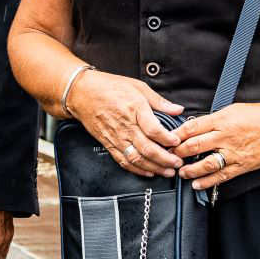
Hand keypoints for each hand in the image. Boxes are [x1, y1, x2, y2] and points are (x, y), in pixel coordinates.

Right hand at [69, 70, 184, 177]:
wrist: (82, 93)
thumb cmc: (108, 87)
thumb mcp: (138, 86)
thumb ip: (159, 101)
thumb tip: (177, 110)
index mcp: (135, 109)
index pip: (154, 130)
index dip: (168, 139)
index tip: (177, 143)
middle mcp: (125, 126)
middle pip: (147, 148)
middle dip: (165, 159)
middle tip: (177, 162)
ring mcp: (116, 137)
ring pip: (137, 159)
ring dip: (154, 168)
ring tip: (167, 170)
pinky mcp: (109, 144)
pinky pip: (124, 161)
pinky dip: (137, 170)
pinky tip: (148, 172)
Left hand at [173, 101, 259, 189]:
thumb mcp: (234, 109)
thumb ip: (215, 119)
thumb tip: (196, 126)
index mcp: (223, 119)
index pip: (193, 127)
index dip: (177, 135)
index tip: (167, 139)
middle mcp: (226, 136)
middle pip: (195, 146)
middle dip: (178, 152)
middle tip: (168, 156)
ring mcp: (234, 153)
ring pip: (205, 164)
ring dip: (190, 170)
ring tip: (181, 172)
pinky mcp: (243, 166)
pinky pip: (221, 176)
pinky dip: (207, 181)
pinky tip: (197, 184)